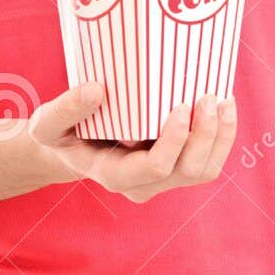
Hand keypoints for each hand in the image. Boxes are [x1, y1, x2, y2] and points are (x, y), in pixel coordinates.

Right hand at [26, 83, 236, 203]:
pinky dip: (222, 137)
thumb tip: (97, 90)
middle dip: (205, 135)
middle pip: (188, 171)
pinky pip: (207, 161)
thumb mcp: (49, 122)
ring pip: (204, 170)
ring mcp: (162, 180)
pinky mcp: (175, 168)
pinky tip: (224, 107)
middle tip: (208, 96)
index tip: (180, 106)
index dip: (174, 140)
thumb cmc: (60, 133)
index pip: (154, 168)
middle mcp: (143, 185)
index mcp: (114, 175)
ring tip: (225, 100)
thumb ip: (67, 108)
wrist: (71, 149)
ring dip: (221, 137)